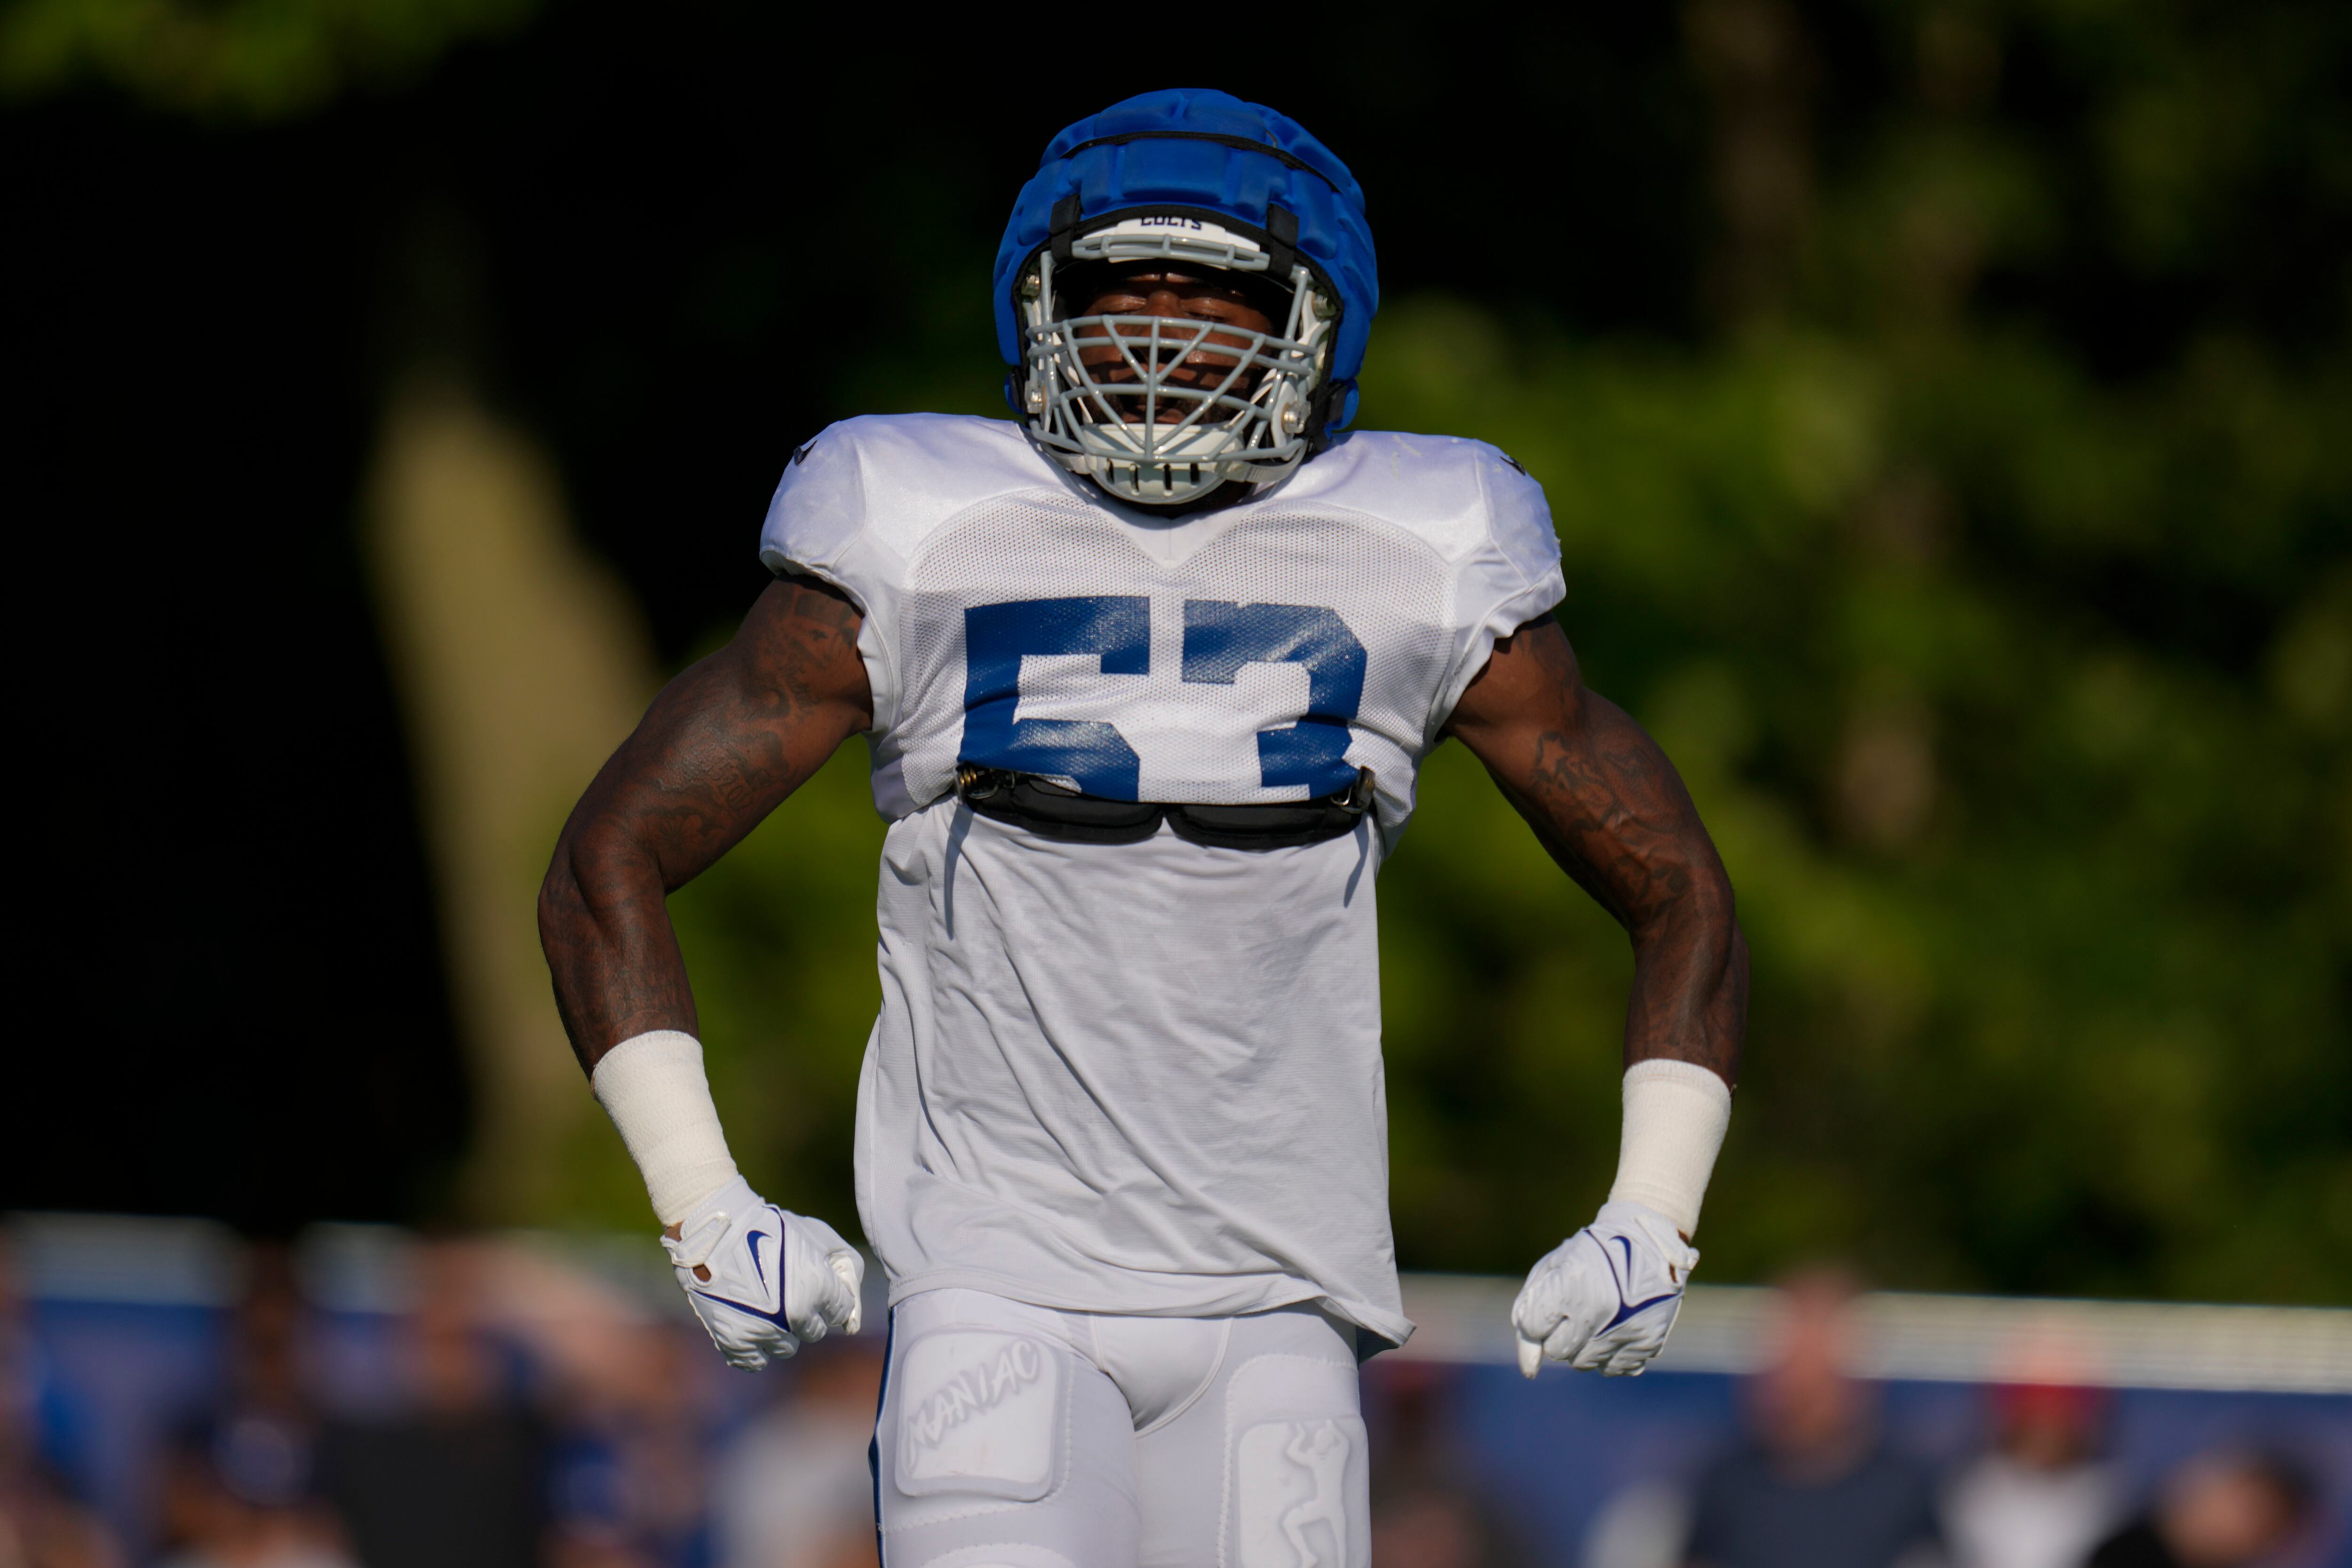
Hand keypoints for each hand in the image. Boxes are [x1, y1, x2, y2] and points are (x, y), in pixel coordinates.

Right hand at [662, 1175, 863, 1370]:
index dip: (828, 1295)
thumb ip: (847, 1272)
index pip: (840, 1312)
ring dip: (781, 1330)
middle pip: (814, 1331)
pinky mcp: (734, 1340)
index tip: (810, 1279)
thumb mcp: (820, 1236)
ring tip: (763, 1302)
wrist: (714, 1229)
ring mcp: (763, 1330)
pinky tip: (750, 1323)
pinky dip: (755, 1347)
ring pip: (786, 1347)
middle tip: (784, 1289)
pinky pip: (755, 1361)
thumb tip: (852, 1320)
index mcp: (818, 1286)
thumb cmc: (772, 1228)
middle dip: (806, 1312)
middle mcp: (794, 1314)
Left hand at [1511, 1199, 1696, 1377]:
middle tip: (1575, 1309)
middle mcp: (1600, 1310)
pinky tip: (1616, 1328)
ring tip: (1596, 1316)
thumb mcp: (1552, 1269)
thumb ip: (1528, 1313)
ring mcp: (1626, 1329)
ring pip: (1584, 1363)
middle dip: (1558, 1333)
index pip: (1533, 1327)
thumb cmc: (1590, 1254)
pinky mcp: (1649, 1341)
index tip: (1552, 1301)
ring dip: (1583, 1345)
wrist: (1648, 1241)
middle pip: (1557, 1350)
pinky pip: (1615, 1368)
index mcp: (1571, 1284)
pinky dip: (1610, 1354)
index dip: (1538, 1316)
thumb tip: (1528, 1369)